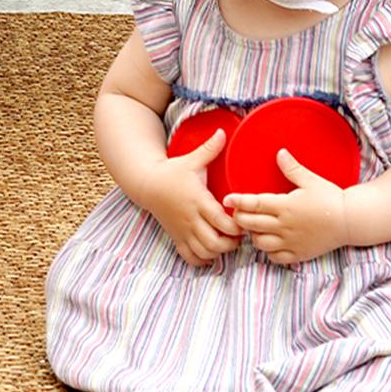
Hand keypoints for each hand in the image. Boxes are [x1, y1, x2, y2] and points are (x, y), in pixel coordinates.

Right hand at [138, 128, 243, 267]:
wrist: (148, 184)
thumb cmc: (173, 172)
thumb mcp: (192, 160)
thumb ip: (210, 149)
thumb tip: (224, 131)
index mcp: (197, 200)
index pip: (220, 221)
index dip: (235, 226)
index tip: (242, 220)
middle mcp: (191, 219)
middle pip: (214, 243)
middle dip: (231, 243)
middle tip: (239, 234)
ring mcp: (183, 231)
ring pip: (204, 253)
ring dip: (219, 252)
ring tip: (227, 242)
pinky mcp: (177, 238)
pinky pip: (190, 258)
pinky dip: (203, 259)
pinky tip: (211, 251)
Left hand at [226, 148, 349, 264]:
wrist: (349, 220)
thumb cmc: (330, 197)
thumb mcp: (311, 180)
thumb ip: (292, 168)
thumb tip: (279, 153)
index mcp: (286, 206)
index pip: (255, 204)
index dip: (239, 202)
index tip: (227, 199)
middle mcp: (285, 226)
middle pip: (252, 225)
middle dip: (240, 219)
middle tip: (236, 213)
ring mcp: (291, 242)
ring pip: (261, 244)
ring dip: (253, 236)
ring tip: (252, 227)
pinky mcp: (299, 254)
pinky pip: (276, 257)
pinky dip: (268, 252)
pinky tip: (269, 243)